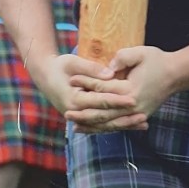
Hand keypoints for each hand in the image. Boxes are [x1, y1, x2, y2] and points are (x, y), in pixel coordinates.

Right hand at [34, 53, 148, 133]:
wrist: (44, 75)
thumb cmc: (60, 66)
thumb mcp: (73, 62)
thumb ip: (91, 69)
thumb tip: (110, 74)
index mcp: (74, 99)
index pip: (100, 102)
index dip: (117, 101)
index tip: (133, 99)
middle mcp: (76, 112)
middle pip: (104, 118)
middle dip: (124, 117)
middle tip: (143, 115)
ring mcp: (79, 117)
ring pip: (104, 125)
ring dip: (124, 125)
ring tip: (143, 124)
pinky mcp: (82, 117)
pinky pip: (101, 124)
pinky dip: (117, 125)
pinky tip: (132, 125)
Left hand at [64, 46, 175, 133]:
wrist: (176, 74)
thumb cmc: (158, 61)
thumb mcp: (140, 53)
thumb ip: (122, 58)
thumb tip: (107, 68)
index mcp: (131, 90)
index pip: (103, 89)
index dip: (86, 83)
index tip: (71, 80)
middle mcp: (132, 106)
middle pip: (103, 113)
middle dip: (84, 113)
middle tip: (66, 113)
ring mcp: (136, 114)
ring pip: (109, 124)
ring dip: (91, 125)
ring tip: (74, 126)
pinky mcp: (138, 117)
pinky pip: (118, 126)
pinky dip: (104, 128)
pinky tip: (93, 129)